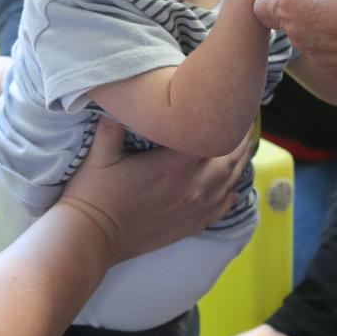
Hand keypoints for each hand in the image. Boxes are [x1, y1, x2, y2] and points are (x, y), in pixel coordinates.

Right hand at [60, 119, 255, 263]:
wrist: (92, 239)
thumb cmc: (93, 195)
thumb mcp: (100, 153)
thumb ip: (114, 123)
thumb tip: (121, 96)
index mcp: (174, 164)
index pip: (215, 136)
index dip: (226, 119)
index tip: (230, 105)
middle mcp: (193, 186)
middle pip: (231, 157)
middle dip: (239, 137)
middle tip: (244, 119)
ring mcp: (196, 208)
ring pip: (232, 181)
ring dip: (240, 161)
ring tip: (243, 144)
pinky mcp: (192, 225)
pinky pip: (223, 206)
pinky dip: (232, 190)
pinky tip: (232, 183)